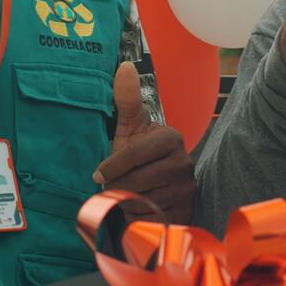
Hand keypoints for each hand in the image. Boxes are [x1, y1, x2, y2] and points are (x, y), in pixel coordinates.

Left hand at [92, 61, 194, 223]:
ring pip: (141, 201)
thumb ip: (127, 99)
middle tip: (114, 186)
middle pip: (136, 180)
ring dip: (127, 202)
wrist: (155, 190)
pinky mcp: (185, 213)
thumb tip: (125, 66)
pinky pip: (150, 219)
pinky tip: (138, 210)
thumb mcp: (129, 128)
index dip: (113, 165)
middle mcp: (185, 163)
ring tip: (128, 195)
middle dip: (119, 185)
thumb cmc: (137, 157)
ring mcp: (187, 189)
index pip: (135, 153)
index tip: (98, 175)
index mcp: (171, 138)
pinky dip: (137, 217)